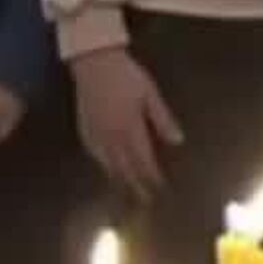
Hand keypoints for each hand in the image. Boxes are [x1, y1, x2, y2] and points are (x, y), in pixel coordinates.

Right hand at [70, 47, 183, 201]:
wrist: (94, 63)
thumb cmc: (128, 76)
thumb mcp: (150, 94)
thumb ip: (163, 119)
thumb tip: (178, 141)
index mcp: (130, 129)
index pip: (143, 161)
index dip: (152, 177)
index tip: (160, 190)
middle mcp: (111, 138)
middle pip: (125, 169)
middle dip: (136, 186)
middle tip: (145, 201)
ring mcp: (95, 135)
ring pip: (108, 165)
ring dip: (120, 180)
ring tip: (128, 192)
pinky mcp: (84, 130)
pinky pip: (95, 155)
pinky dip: (103, 166)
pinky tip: (108, 168)